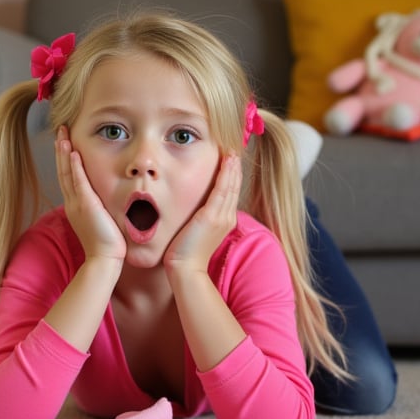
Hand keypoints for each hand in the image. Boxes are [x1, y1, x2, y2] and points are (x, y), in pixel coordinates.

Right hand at [55, 126, 126, 261]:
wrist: (104, 258)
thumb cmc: (107, 244)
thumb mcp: (101, 221)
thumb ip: (100, 208)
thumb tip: (107, 200)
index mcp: (75, 206)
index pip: (68, 177)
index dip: (65, 159)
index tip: (65, 143)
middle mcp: (73, 202)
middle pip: (63, 170)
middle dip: (61, 150)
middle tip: (60, 131)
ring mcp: (77, 203)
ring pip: (67, 172)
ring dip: (65, 152)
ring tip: (63, 135)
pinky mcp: (86, 205)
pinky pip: (78, 181)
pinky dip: (75, 166)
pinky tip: (73, 152)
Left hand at [164, 153, 241, 275]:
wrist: (185, 269)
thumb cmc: (184, 253)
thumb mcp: (195, 231)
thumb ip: (197, 218)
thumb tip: (191, 208)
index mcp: (224, 220)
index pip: (230, 193)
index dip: (231, 176)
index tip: (230, 160)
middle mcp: (226, 217)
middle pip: (234, 186)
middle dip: (235, 168)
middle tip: (234, 149)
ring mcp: (221, 217)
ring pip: (230, 185)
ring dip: (232, 166)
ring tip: (233, 150)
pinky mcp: (212, 216)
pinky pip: (222, 189)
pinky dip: (226, 174)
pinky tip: (228, 160)